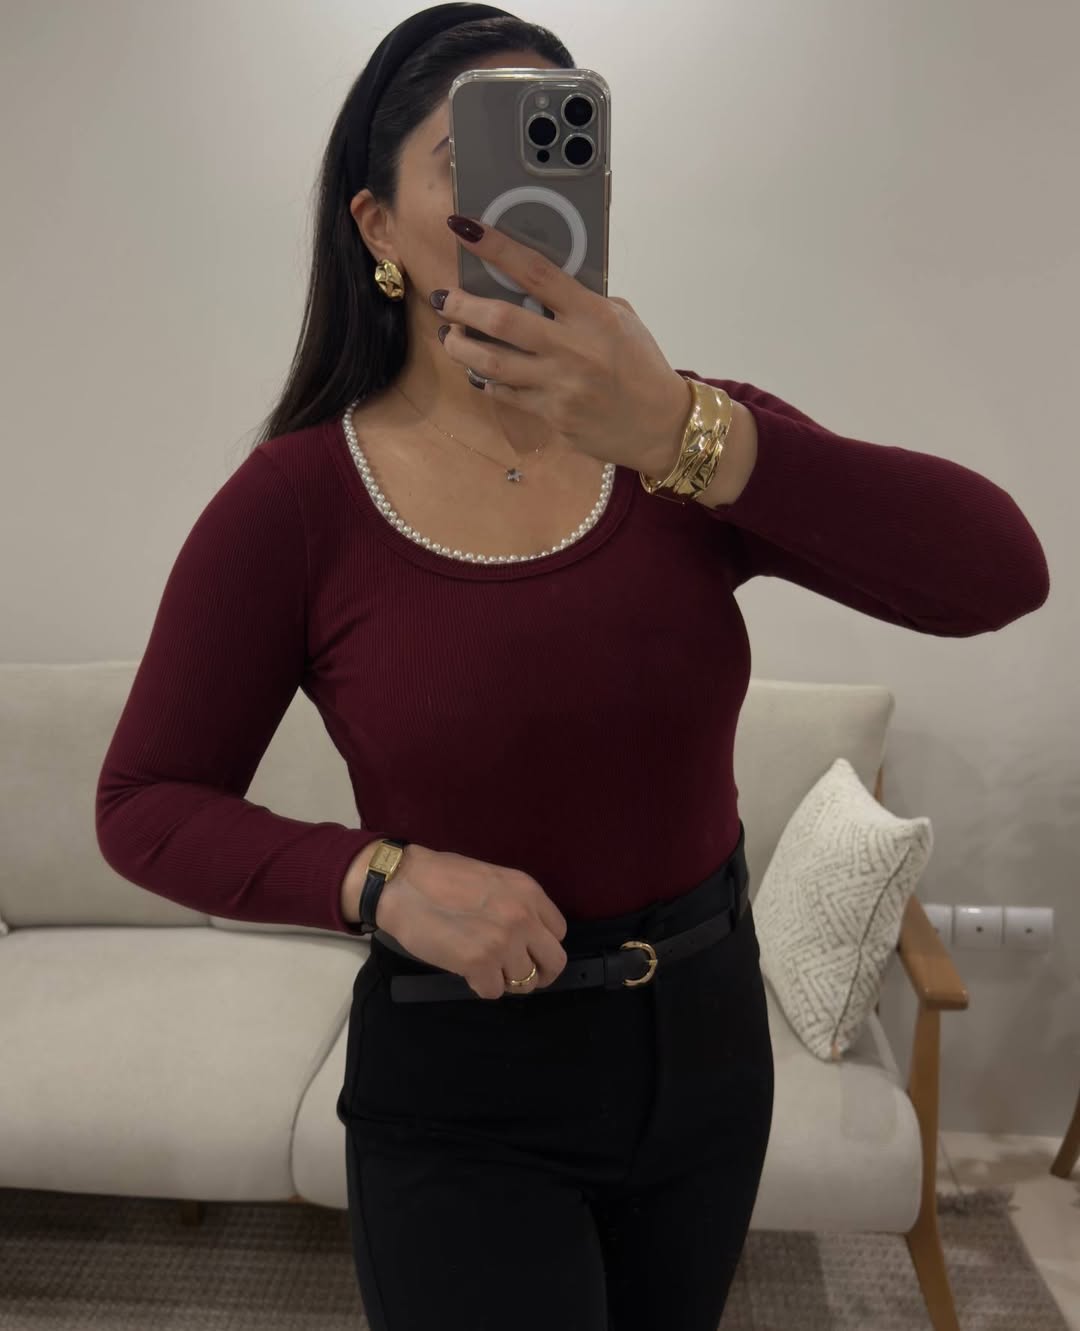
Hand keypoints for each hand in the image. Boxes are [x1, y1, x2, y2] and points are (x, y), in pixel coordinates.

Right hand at [378, 843, 568, 1001]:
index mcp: (529, 892)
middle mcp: (523, 918)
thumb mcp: (492, 879)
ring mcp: (503, 943)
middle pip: (554, 963)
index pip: (559, 933)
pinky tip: (466, 972)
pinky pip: (493, 991)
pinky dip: (480, 986)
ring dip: (505, 980)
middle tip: (517, 974)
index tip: (527, 949)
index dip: (542, 945)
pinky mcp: (479, 964)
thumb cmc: (440, 877)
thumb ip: (516, 904)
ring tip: (484, 968)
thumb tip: (526, 934)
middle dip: (538, 973)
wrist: (403, 884)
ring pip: (524, 982)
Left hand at [435, 214, 691, 478]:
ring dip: (461, 347)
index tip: (464, 228)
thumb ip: (582, 301)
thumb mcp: (622, 320)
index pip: (536, 271)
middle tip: (444, 299)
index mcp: (593, 314)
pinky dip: (485, 379)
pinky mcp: (552, 415)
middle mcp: (573, 348)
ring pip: (493, 362)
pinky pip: (505, 393)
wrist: (658, 424)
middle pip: (502, 320)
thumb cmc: (641, 365)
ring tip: (450, 336)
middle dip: (462, 306)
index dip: (496, 247)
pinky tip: (476, 369)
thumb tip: (536, 284)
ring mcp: (560, 385)